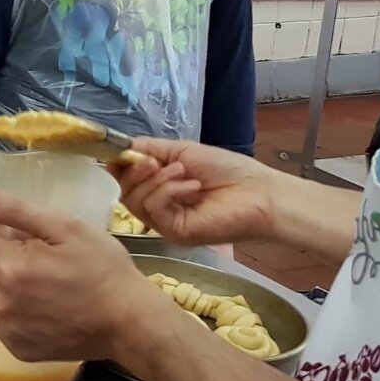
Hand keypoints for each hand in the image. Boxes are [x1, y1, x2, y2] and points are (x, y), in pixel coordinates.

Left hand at [0, 184, 167, 362]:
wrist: (131, 323)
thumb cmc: (103, 270)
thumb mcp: (65, 228)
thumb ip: (14, 209)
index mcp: (7, 267)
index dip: (23, 235)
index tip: (51, 246)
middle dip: (18, 260)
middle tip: (56, 268)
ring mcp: (7, 329)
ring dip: (16, 286)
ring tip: (54, 290)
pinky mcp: (17, 349)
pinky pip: (5, 319)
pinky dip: (20, 313)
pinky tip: (49, 312)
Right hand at [114, 137, 284, 246]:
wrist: (260, 193)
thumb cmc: (228, 171)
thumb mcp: (182, 151)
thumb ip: (150, 149)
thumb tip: (120, 147)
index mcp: (159, 185)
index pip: (123, 178)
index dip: (120, 165)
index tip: (126, 152)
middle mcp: (158, 205)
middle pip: (123, 191)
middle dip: (135, 171)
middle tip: (154, 162)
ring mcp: (165, 221)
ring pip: (135, 200)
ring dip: (156, 180)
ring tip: (182, 171)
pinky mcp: (175, 232)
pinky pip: (154, 210)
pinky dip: (168, 192)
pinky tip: (191, 186)